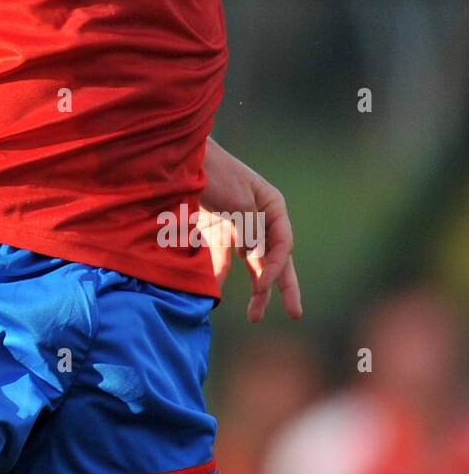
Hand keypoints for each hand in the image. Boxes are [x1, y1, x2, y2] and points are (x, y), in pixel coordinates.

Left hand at [200, 137, 301, 323]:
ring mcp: (235, 223)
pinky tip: (214, 293)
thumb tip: (260, 267)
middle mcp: (258, 217)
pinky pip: (221, 257)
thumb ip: (252, 235)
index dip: (274, 269)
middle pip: (273, 257)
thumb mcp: (237, 204)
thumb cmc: (214, 174)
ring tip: (255, 316)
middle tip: (295, 314)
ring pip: (248, 262)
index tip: (260, 286)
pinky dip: (219, 273)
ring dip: (252, 286)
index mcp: (271, 207)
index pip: (281, 246)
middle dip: (280, 286)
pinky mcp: (212, 228)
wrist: (179, 158)